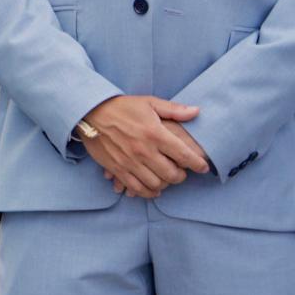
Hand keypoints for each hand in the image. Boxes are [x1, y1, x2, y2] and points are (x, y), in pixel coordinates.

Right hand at [81, 95, 208, 198]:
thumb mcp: (149, 102)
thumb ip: (174, 110)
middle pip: (172, 175)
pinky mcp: (118, 169)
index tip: (203, 166)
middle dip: (182, 176)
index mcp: (155, 133)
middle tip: (182, 172)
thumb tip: (196, 112)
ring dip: (165, 184)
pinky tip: (153, 188)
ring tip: (166, 178)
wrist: (91, 112)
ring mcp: (130, 162)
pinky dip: (148, 192)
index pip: (184, 155)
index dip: (198, 164)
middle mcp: (144, 150)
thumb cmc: (122, 107)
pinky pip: (137, 188)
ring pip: (156, 184)